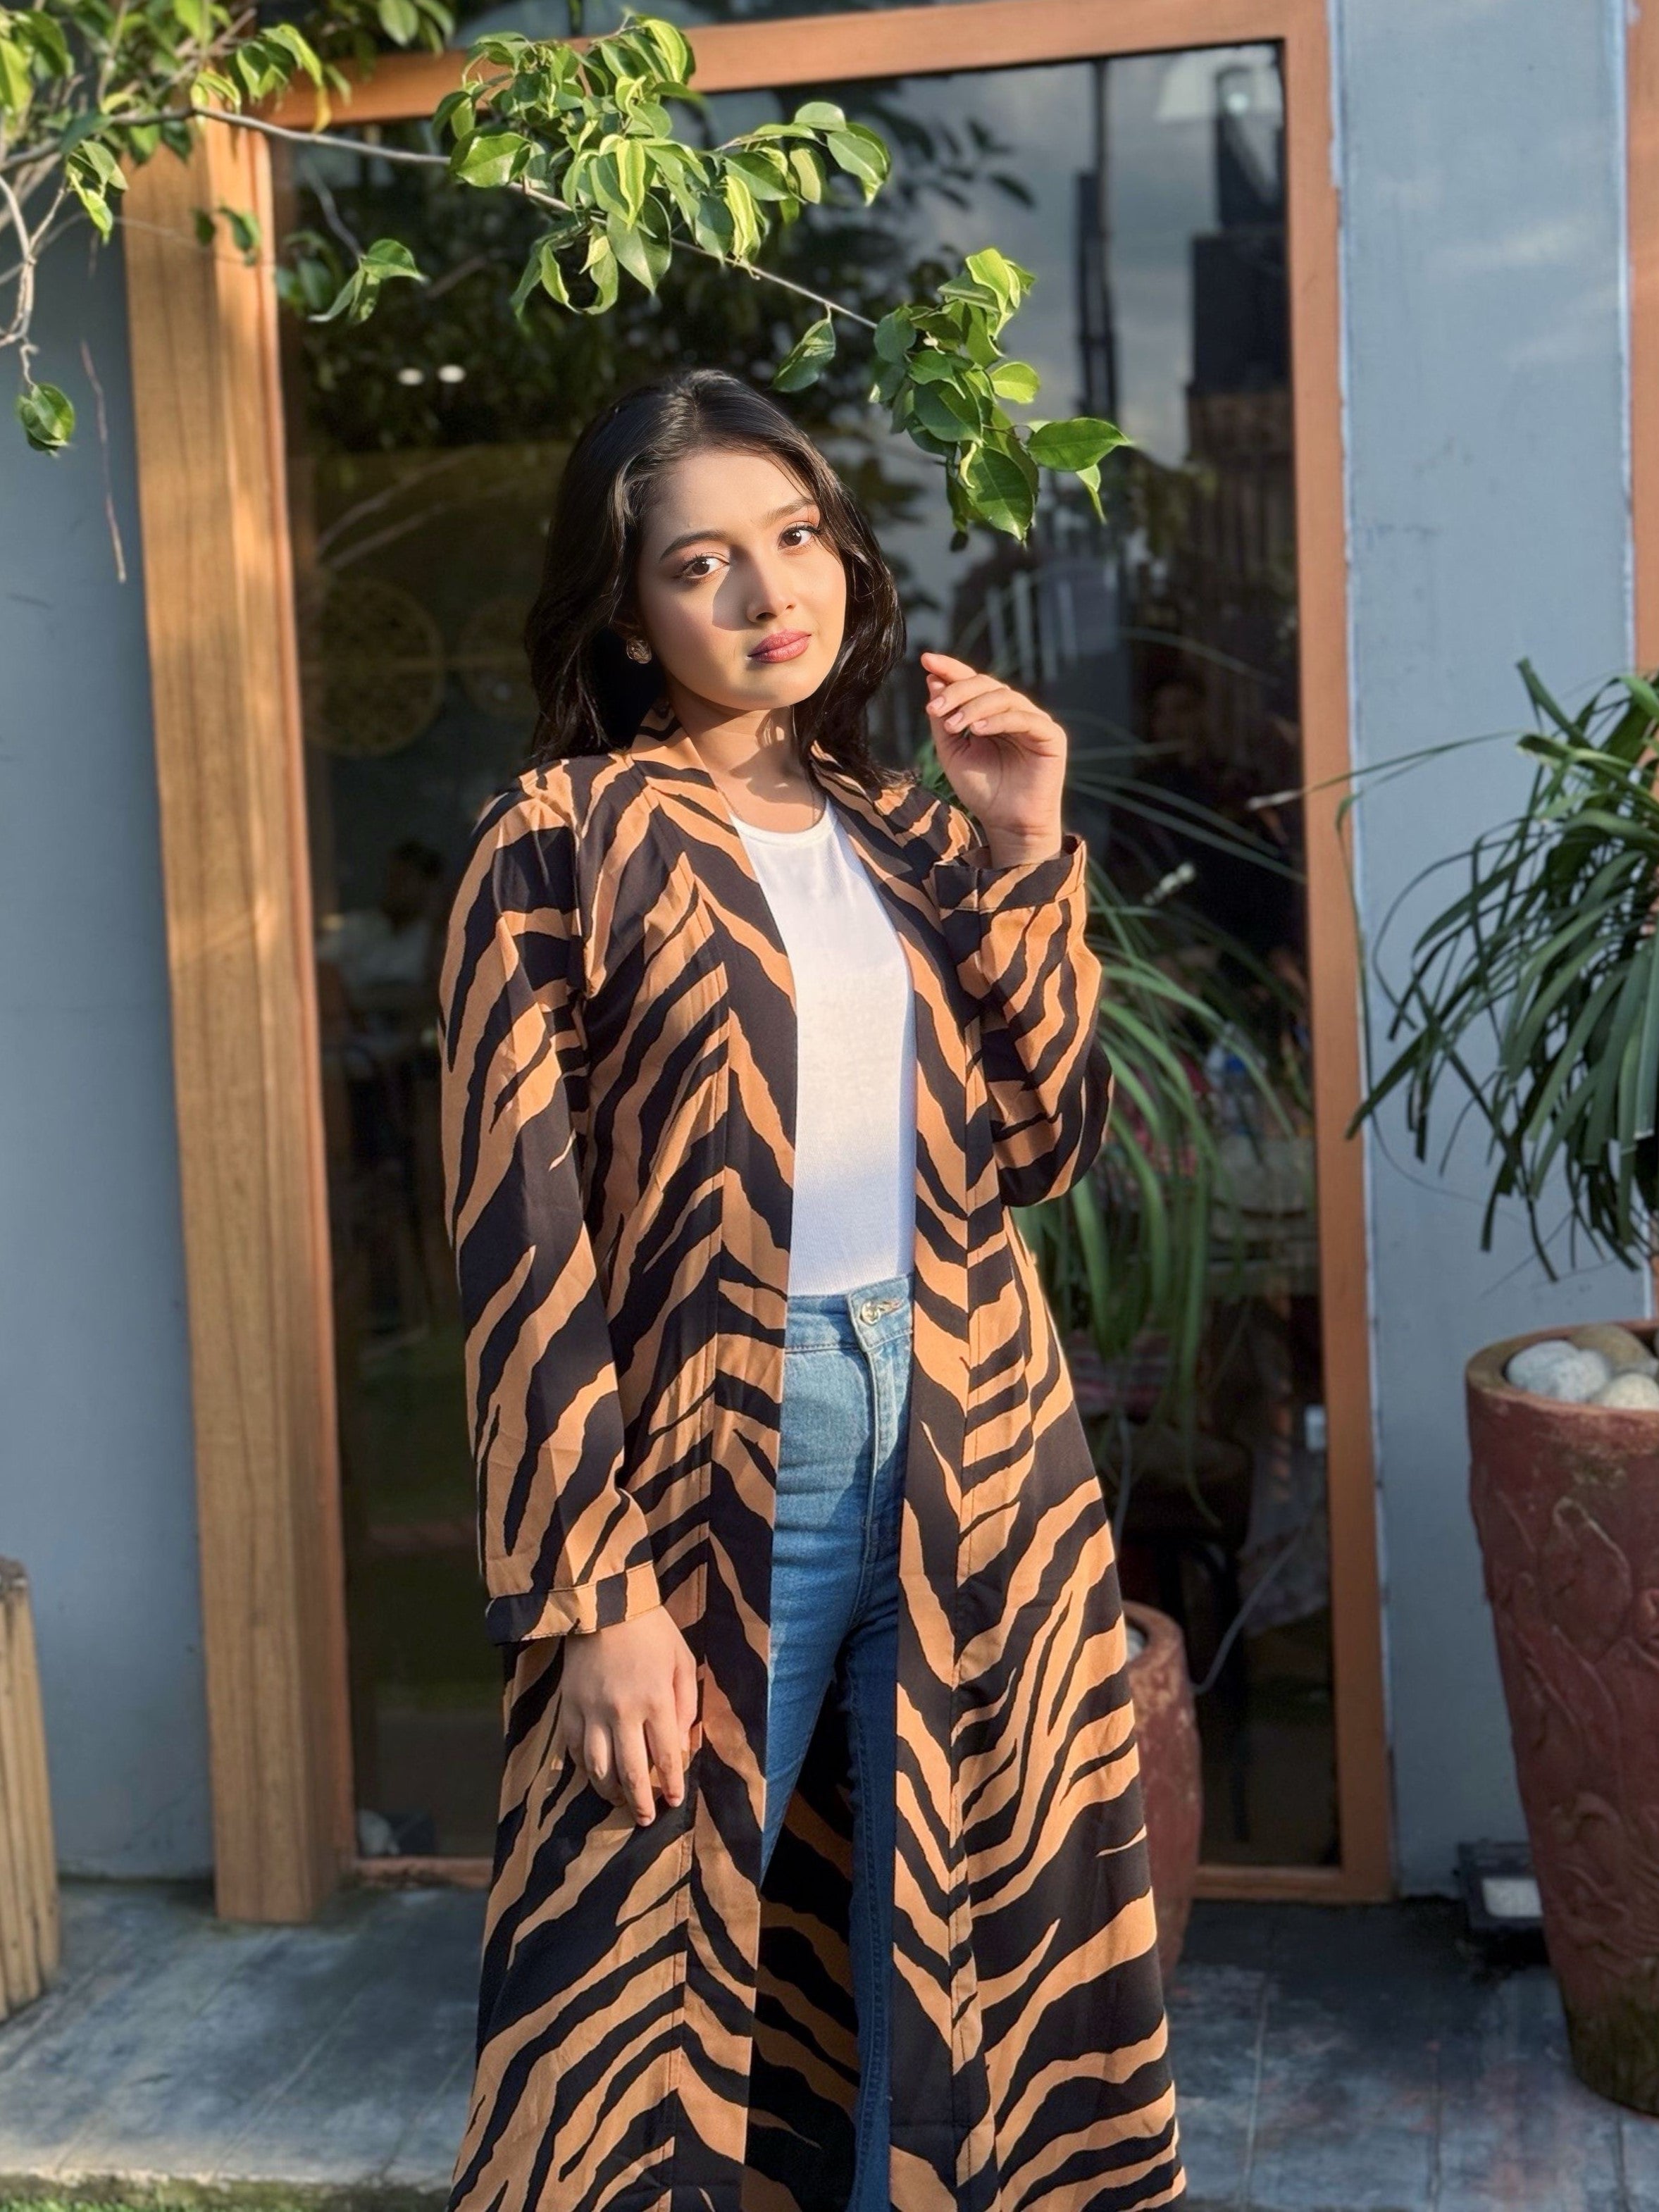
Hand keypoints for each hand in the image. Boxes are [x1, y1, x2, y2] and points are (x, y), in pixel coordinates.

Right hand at [556, 1606, 697, 1825]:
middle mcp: (622, 1712)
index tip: (675, 1801)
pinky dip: (585, 1768)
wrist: (603, 1603)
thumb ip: (684, 1705)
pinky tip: (595, 1774)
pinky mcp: (569, 1707)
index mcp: (655, 1700)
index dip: (672, 1785)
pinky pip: (575, 1750)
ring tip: (619, 1802)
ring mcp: (591, 1712)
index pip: (666, 1757)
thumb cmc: (651, 1631)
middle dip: (640, 1803)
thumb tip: (680, 1746)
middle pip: (631, 1773)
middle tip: (646, 1819)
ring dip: (610, 1793)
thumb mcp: (682, 1661)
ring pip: (598, 1769)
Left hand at [921, 650, 1066, 867]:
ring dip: (974, 707)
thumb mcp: (953, 753)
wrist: (1007, 824)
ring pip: (1004, 697)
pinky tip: (977, 729)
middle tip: (935, 707)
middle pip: (987, 685)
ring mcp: (1035, 722)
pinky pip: (1025, 718)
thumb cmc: (982, 791)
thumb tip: (932, 680)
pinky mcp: (1050, 736)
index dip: (951, 669)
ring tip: (953, 724)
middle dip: (958, 691)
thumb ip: (943, 720)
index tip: (925, 659)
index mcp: (992, 713)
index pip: (972, 682)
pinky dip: (999, 720)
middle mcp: (1014, 712)